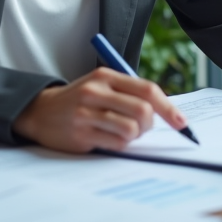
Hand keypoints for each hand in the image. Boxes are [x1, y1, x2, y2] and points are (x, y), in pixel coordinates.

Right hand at [12, 67, 188, 152]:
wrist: (40, 112)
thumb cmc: (79, 100)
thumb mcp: (101, 86)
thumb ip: (128, 93)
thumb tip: (165, 111)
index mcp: (105, 76)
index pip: (147, 89)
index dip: (168, 108)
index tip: (181, 122)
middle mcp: (96, 92)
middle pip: (143, 110)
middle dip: (150, 124)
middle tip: (142, 128)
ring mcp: (87, 113)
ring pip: (131, 129)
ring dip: (134, 136)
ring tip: (122, 133)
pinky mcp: (81, 134)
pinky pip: (116, 144)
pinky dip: (120, 145)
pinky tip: (107, 139)